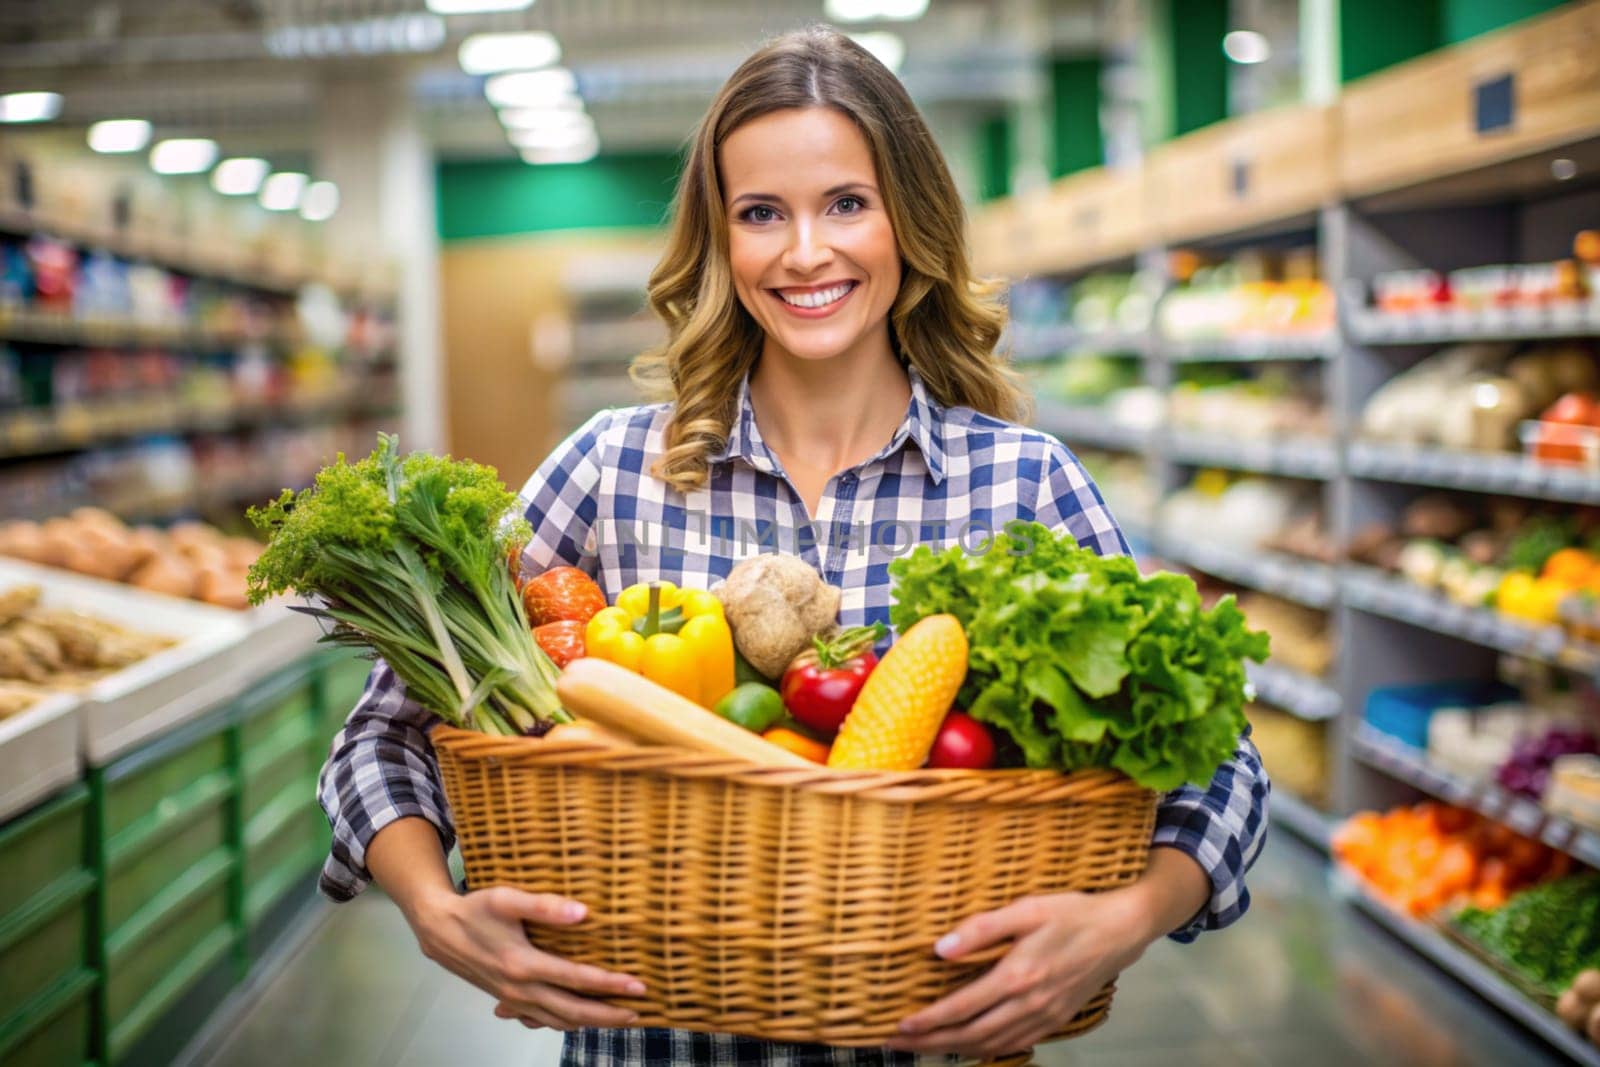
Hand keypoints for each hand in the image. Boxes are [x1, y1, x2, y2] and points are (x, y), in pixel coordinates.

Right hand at [411, 885, 645, 1031]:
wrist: (439, 930)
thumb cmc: (475, 909)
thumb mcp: (507, 899)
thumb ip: (545, 906)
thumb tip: (583, 913)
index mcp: (523, 965)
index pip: (576, 979)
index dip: (610, 984)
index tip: (638, 985)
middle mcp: (520, 989)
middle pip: (572, 1011)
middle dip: (607, 1014)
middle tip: (638, 1013)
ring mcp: (513, 998)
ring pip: (557, 1020)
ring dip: (590, 1022)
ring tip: (618, 1019)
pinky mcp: (508, 999)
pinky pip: (541, 1019)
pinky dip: (564, 1023)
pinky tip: (579, 1020)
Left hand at [884, 889, 1154, 1058]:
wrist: (1121, 930)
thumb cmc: (1072, 913)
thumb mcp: (1026, 908)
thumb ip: (981, 929)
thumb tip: (940, 949)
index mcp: (1017, 976)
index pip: (961, 1008)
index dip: (928, 1021)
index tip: (899, 1027)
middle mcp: (1029, 1004)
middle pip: (971, 1035)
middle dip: (931, 1042)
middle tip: (896, 1044)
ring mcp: (1044, 1017)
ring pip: (991, 1045)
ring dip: (954, 1050)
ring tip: (924, 1048)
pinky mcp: (1056, 1020)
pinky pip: (1015, 1045)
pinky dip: (987, 1051)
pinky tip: (971, 1048)